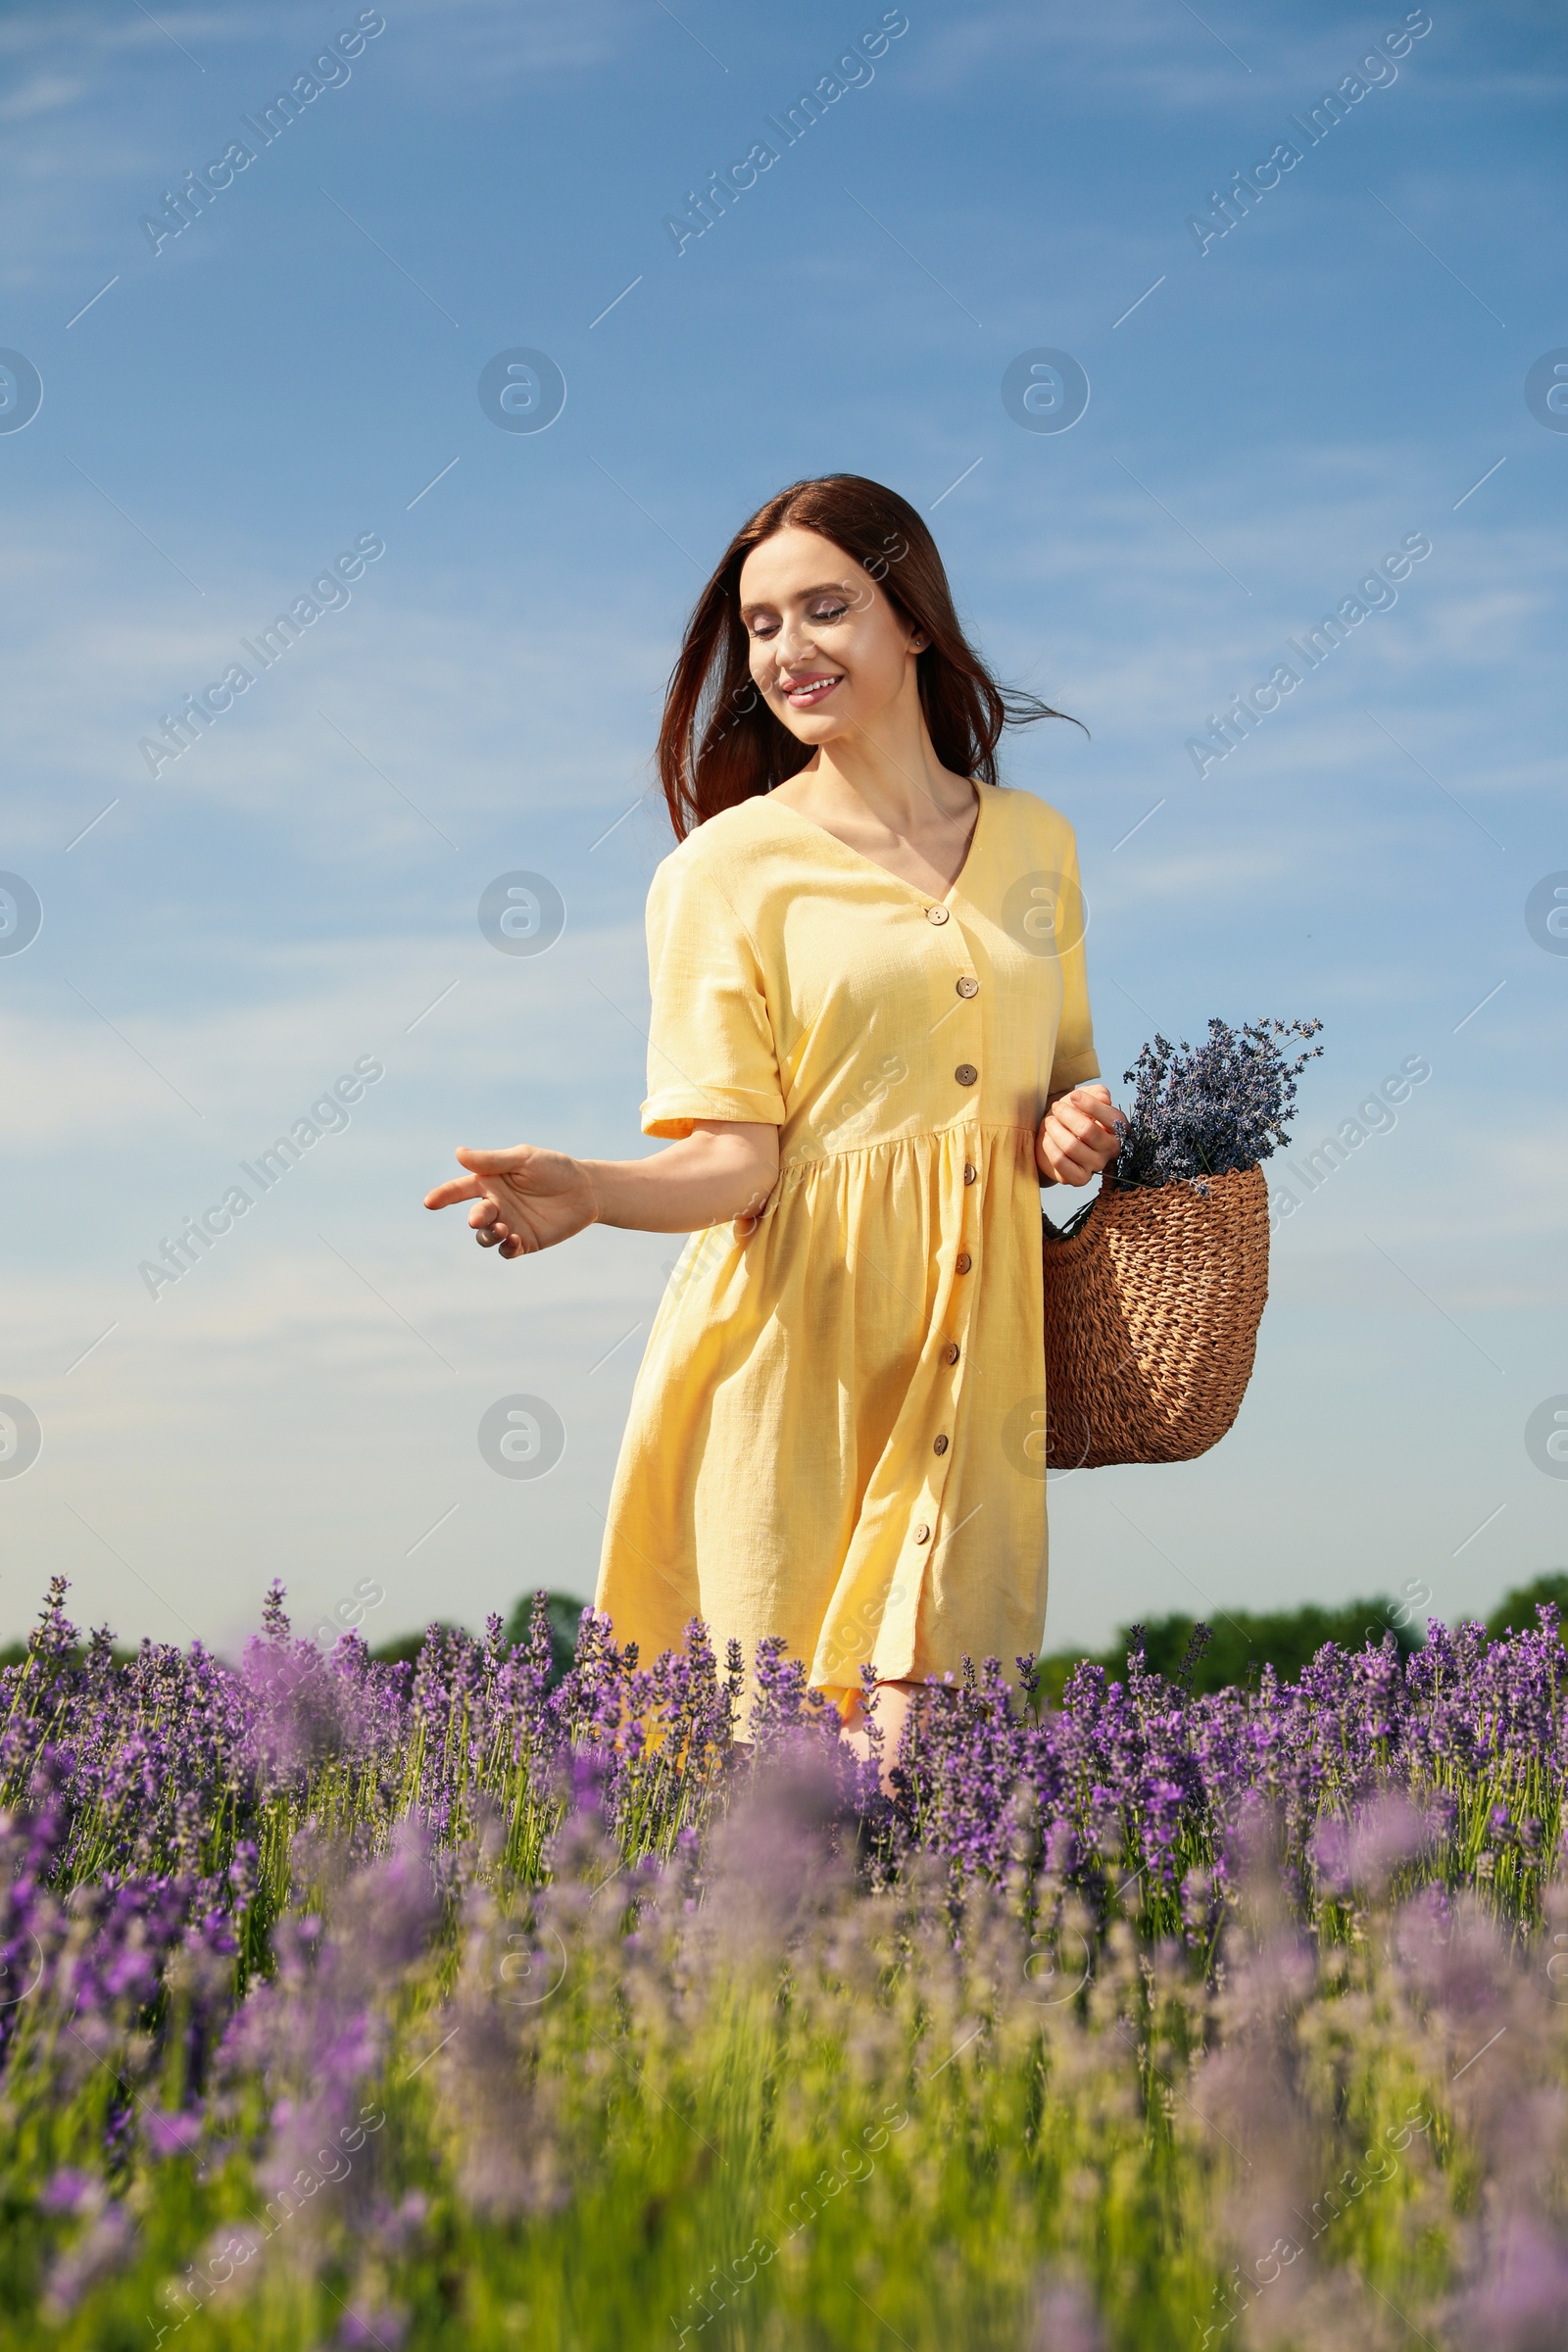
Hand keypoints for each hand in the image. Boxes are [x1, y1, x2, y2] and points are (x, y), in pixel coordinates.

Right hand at [423, 1144, 598, 1258]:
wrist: (586, 1190)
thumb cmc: (555, 1168)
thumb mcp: (524, 1159)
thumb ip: (492, 1161)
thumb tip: (458, 1153)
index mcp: (490, 1182)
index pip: (460, 1189)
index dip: (444, 1195)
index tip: (430, 1202)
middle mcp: (495, 1205)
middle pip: (475, 1216)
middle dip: (475, 1218)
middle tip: (480, 1217)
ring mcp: (508, 1225)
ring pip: (485, 1237)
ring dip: (488, 1235)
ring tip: (503, 1229)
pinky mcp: (524, 1242)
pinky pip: (506, 1251)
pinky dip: (506, 1248)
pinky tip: (515, 1240)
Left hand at [1036, 1084, 1124, 1186]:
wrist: (1056, 1137)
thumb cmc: (1074, 1115)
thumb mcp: (1086, 1097)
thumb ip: (1098, 1092)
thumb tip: (1104, 1098)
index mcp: (1119, 1129)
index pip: (1111, 1118)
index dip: (1090, 1104)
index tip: (1073, 1096)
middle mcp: (1111, 1150)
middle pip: (1087, 1131)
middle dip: (1066, 1115)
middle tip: (1056, 1108)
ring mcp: (1096, 1166)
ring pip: (1071, 1146)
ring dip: (1055, 1129)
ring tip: (1050, 1122)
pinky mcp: (1079, 1178)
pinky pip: (1060, 1161)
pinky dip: (1049, 1146)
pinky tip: (1048, 1138)